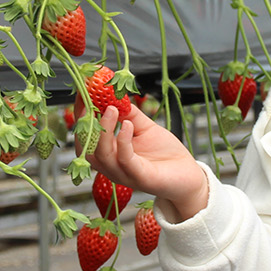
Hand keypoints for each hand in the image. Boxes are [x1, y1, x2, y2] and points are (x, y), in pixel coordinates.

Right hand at [88, 104, 208, 220]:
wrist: (188, 176)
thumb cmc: (165, 154)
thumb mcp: (145, 128)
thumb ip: (130, 114)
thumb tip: (116, 96)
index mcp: (109, 153)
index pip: (86, 135)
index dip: (81, 114)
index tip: (83, 91)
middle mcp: (111, 166)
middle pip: (86, 147)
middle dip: (84, 123)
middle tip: (90, 100)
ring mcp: (123, 174)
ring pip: (101, 155)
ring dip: (103, 129)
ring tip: (111, 108)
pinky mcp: (139, 178)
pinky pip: (125, 160)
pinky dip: (123, 140)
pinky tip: (127, 125)